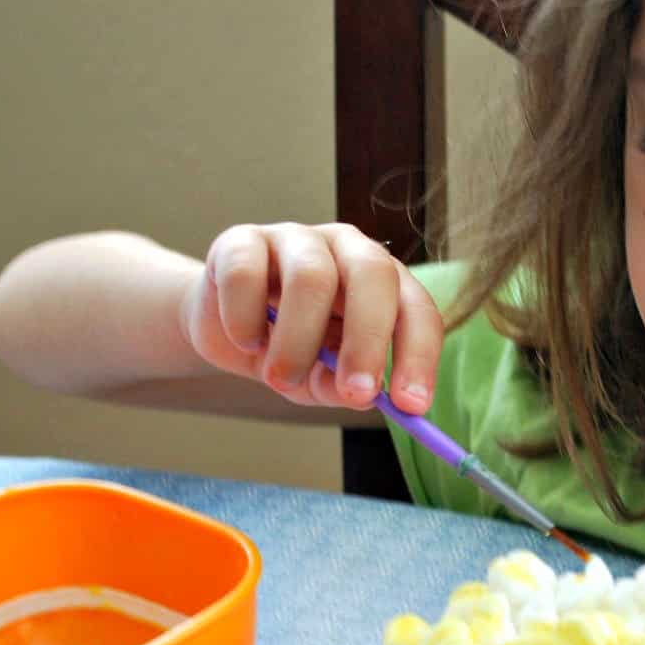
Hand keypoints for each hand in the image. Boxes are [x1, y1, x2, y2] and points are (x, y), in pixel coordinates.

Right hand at [180, 223, 442, 411]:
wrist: (225, 328)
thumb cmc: (290, 349)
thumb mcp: (323, 379)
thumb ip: (346, 387)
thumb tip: (364, 395)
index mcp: (382, 281)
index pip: (415, 309)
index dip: (419, 355)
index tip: (412, 405)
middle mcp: (346, 249)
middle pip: (372, 274)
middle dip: (369, 340)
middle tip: (356, 393)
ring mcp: (295, 239)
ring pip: (310, 277)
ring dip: (298, 342)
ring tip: (281, 378)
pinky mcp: (241, 242)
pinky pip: (247, 276)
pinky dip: (245, 321)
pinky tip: (246, 342)